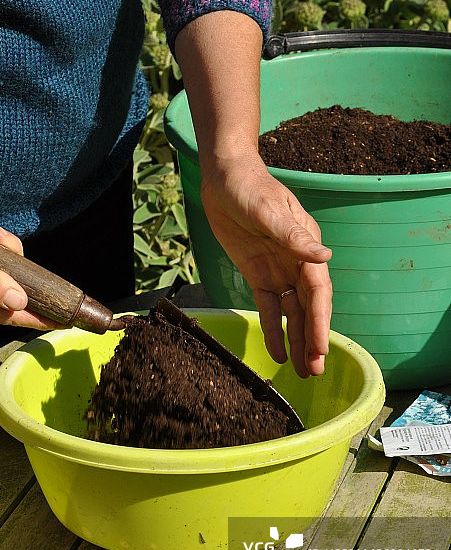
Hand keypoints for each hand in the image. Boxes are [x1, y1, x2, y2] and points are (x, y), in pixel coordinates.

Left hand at [199, 152, 332, 377]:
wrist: (224, 177)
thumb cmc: (250, 187)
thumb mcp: (269, 210)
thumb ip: (294, 236)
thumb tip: (325, 257)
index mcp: (305, 247)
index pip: (317, 291)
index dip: (320, 321)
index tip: (322, 348)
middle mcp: (297, 263)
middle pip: (309, 308)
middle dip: (313, 339)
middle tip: (316, 371)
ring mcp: (278, 271)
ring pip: (292, 313)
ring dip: (299, 341)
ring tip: (305, 372)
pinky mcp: (258, 276)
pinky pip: (269, 308)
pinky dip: (274, 330)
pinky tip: (279, 354)